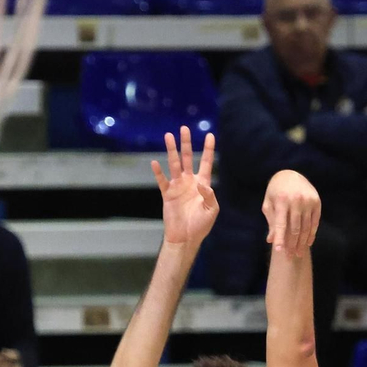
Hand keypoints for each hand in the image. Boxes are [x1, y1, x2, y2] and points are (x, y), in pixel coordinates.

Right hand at [152, 126, 217, 247]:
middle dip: (186, 143)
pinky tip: (154, 162)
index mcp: (203, 183)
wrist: (185, 237)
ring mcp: (177, 186)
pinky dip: (158, 172)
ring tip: (168, 136)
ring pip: (174, 164)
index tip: (210, 134)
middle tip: (184, 128)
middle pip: (188, 158)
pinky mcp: (167, 193)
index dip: (208, 149)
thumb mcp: (211, 210)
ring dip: (171, 151)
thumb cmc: (201, 225)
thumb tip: (202, 183)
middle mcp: (190, 181)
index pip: (206, 162)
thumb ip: (209, 195)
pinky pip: (162, 180)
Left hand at [261, 169, 320, 252]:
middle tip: (289, 257)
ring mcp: (308, 201)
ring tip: (298, 254)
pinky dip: (311, 234)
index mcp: (281, 200)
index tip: (279, 251)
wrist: (290, 175)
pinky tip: (308, 243)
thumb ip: (271, 221)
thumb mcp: (269, 204)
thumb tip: (271, 240)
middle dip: (292, 244)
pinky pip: (315, 222)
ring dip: (302, 242)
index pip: (281, 224)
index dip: (280, 239)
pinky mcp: (316, 202)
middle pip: (295, 228)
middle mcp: (296, 200)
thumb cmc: (275, 192)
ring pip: (306, 227)